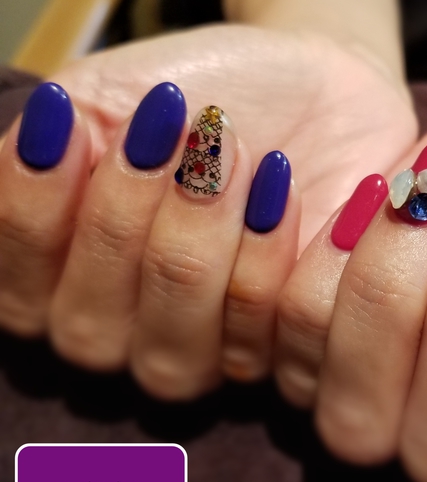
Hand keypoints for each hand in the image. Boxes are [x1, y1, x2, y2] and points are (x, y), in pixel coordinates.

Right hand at [0, 24, 415, 394]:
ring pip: (176, 351)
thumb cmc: (200, 96)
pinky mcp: (274, 351)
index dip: (34, 212)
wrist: (306, 90)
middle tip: (174, 139)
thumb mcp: (107, 100)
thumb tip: (32, 172)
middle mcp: (125, 335)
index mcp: (63, 282)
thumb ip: (55, 154)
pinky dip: (267, 257)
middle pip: (92, 332)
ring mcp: (200, 355)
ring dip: (200, 239)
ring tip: (235, 153)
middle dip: (124, 226)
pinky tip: (282, 194)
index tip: (70, 123)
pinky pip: (258, 341)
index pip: (14, 287)